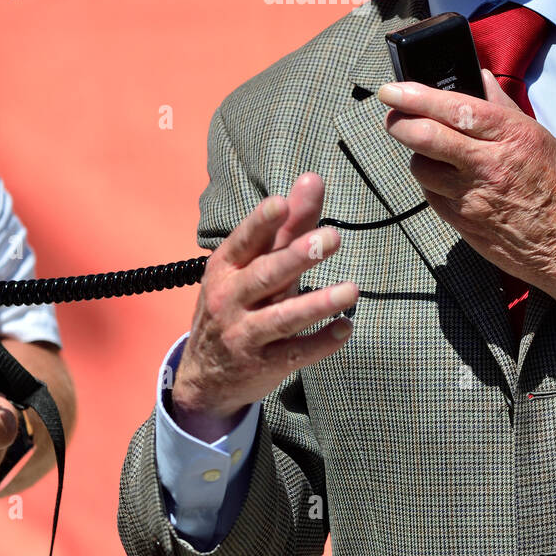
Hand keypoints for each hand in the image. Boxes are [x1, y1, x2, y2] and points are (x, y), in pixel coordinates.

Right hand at [172, 174, 357, 441]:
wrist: (204, 376)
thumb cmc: (235, 303)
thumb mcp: (251, 265)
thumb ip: (287, 225)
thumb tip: (313, 178)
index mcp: (226, 267)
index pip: (245, 241)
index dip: (262, 222)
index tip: (282, 203)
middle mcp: (230, 299)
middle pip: (266, 275)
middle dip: (298, 256)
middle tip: (332, 237)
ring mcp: (245, 334)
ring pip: (283, 317)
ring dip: (318, 303)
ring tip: (352, 290)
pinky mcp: (264, 364)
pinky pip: (295, 353)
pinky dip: (321, 342)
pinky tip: (346, 328)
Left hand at [377, 72, 555, 314]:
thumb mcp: (540, 138)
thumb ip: (503, 107)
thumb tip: (479, 79)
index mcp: (512, 137)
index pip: (453, 108)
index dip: (415, 96)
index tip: (392, 90)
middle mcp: (488, 165)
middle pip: (425, 137)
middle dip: (399, 122)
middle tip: (393, 115)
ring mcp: (473, 198)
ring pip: (421, 168)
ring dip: (417, 155)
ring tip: (428, 151)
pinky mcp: (464, 224)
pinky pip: (432, 196)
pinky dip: (431, 183)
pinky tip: (444, 178)